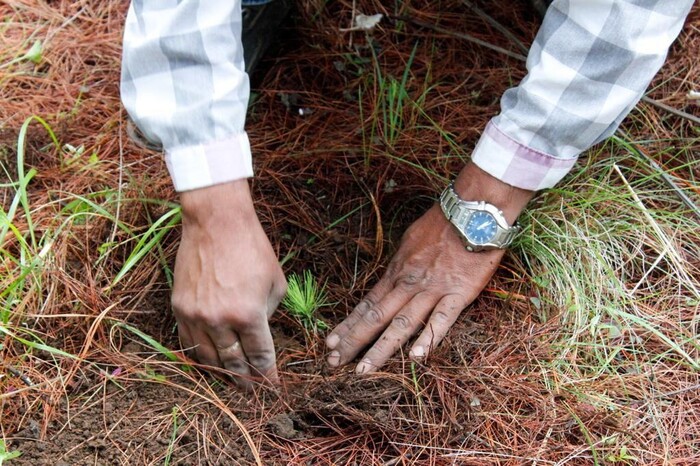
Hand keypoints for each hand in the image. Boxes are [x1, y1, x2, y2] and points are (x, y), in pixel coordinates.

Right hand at [172, 180, 286, 388]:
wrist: (215, 223)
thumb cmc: (252, 248)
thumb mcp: (275, 283)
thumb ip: (268, 313)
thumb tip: (259, 332)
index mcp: (248, 315)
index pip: (260, 356)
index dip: (267, 374)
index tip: (272, 386)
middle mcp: (219, 321)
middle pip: (233, 362)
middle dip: (246, 379)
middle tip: (252, 391)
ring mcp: (195, 316)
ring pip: (208, 357)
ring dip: (221, 372)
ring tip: (231, 382)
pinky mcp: (179, 308)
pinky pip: (188, 342)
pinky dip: (199, 356)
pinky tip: (208, 362)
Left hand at [325, 163, 533, 372]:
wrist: (472, 213)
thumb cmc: (441, 224)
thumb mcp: (409, 242)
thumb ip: (399, 266)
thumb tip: (389, 281)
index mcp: (396, 273)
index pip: (367, 304)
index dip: (348, 325)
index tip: (330, 344)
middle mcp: (408, 284)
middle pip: (376, 317)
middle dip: (354, 342)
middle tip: (334, 363)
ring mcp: (432, 290)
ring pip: (402, 324)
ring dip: (382, 348)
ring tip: (364, 370)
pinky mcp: (458, 294)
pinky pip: (441, 320)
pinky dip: (428, 339)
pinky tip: (415, 358)